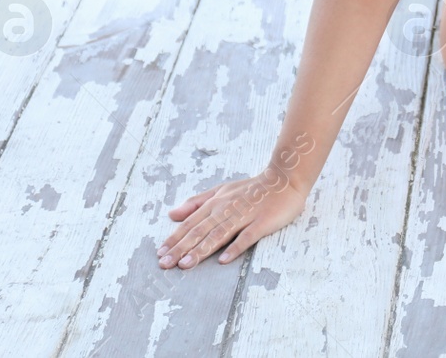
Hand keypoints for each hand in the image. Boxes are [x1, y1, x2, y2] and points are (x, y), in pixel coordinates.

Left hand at [157, 165, 307, 269]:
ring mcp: (245, 215)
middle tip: (166, 264)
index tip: (160, 253)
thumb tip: (172, 215)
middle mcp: (227, 209)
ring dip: (202, 250)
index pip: (191, 223)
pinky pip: (247, 236)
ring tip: (186, 264)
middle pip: (201, 230)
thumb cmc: (252, 188)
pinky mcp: (262, 222)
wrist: (285, 179)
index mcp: (216, 202)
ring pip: (219, 234)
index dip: (175, 238)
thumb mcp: (221, 190)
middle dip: (181, 248)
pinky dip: (235, 247)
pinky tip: (224, 259)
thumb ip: (196, 203)